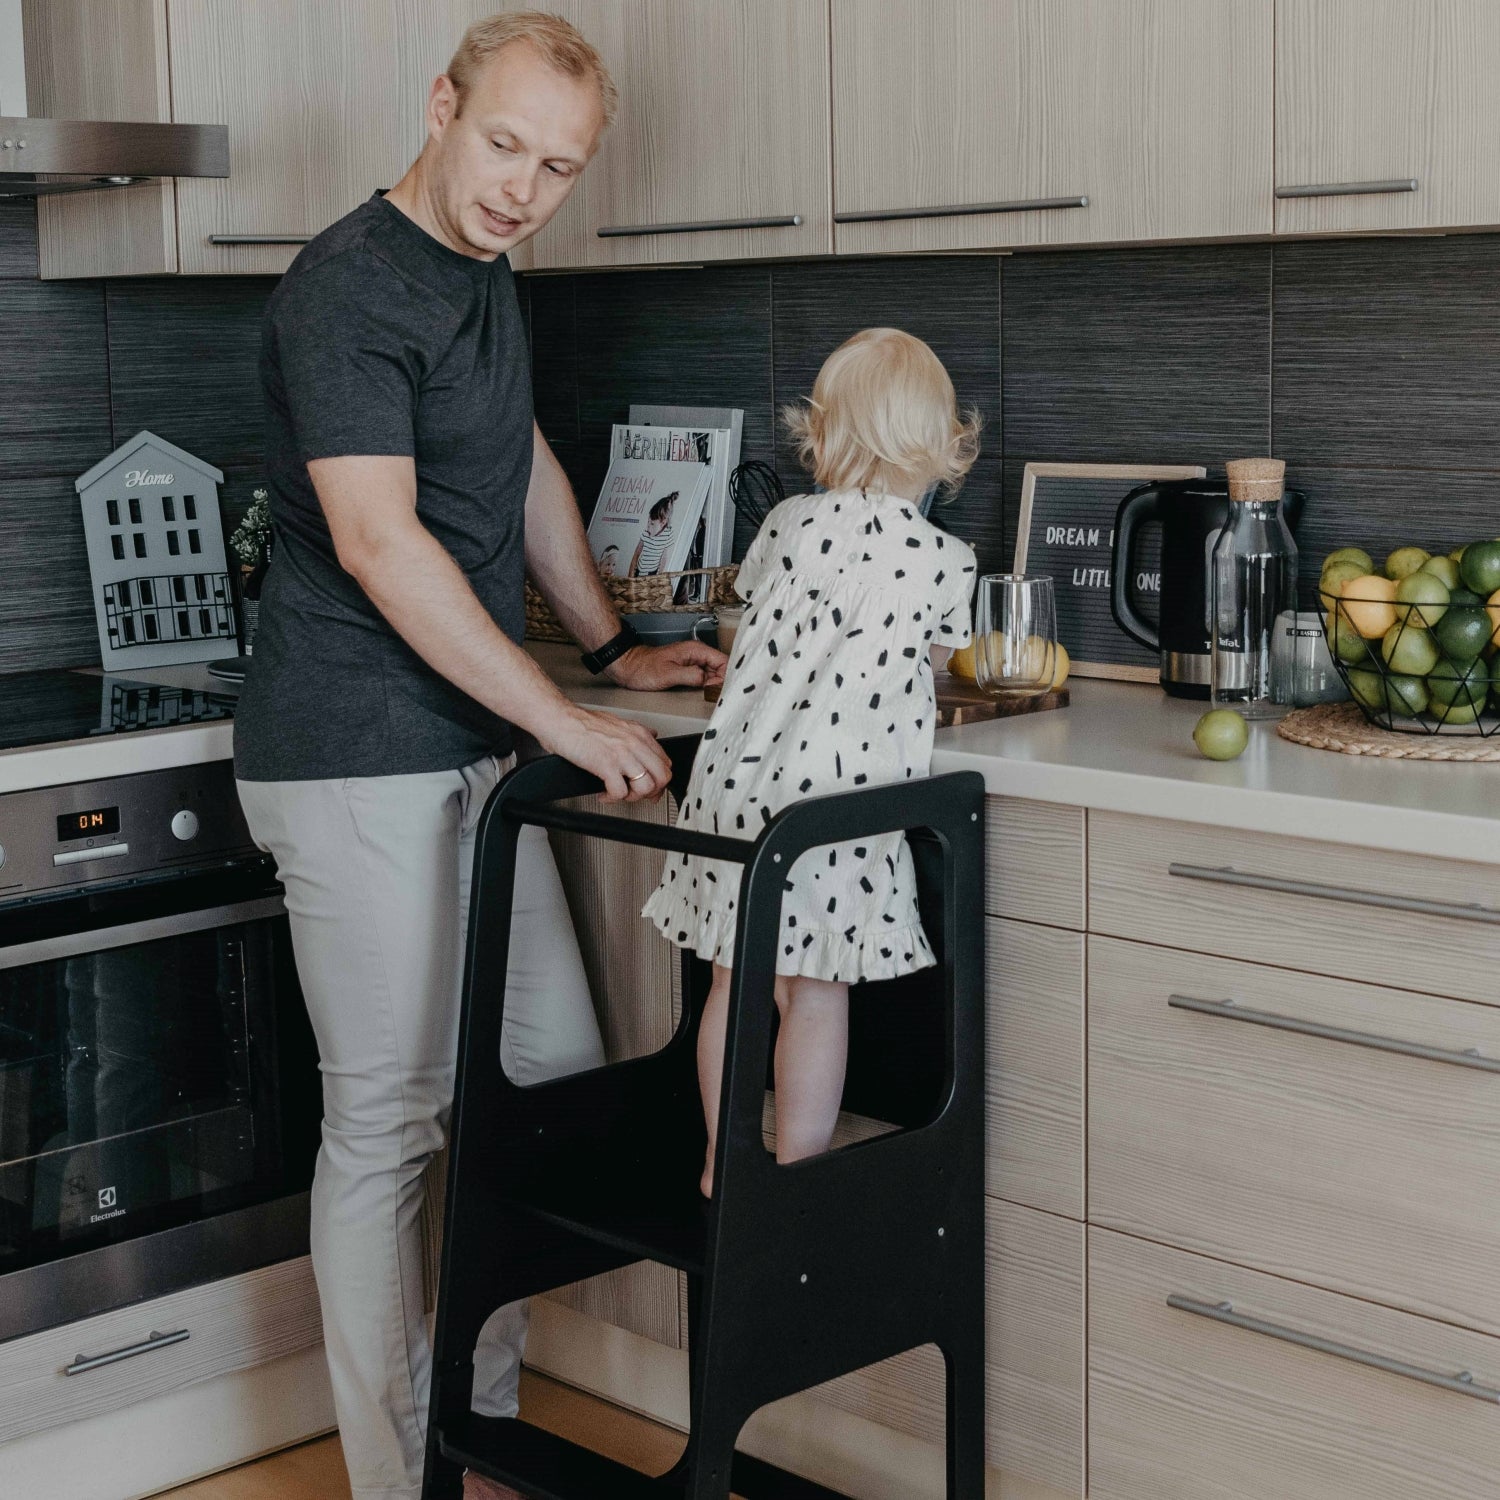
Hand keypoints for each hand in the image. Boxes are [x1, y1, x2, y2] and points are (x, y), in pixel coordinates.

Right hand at [538, 704, 672, 802]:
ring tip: (619, 794)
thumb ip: (636, 732)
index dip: (660, 780)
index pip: (665, 763)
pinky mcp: (606, 765)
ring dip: (632, 797)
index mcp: (639, 734)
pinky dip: (612, 798)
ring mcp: (622, 755)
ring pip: (646, 787)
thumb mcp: (618, 722)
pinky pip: (620, 792)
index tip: (651, 788)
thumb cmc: (581, 723)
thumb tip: (651, 736)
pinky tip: (604, 794)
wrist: (559, 720)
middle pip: (662, 777)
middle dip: (652, 792)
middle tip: (638, 795)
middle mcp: (635, 743)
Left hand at [606, 640, 725, 690]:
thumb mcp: (669, 674)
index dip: (725, 676)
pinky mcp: (688, 669)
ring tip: (710, 694)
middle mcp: (696, 654)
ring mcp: (693, 661)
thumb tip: (708, 680)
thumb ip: (691, 676)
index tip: (719, 688)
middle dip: (722, 681)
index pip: (723, 660)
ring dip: (715, 684)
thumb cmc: (643, 667)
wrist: (628, 667)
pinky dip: (708, 685)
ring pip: (714, 673)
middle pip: (721, 667)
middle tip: (715, 694)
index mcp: (695, 650)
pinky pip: (705, 677)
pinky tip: (704, 692)